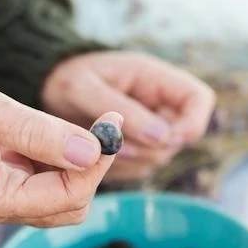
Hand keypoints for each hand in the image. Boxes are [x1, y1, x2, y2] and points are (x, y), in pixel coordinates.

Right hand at [0, 32, 121, 226]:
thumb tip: (93, 151)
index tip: (111, 126)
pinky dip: (62, 155)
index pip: (67, 197)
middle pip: (69, 204)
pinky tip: (60, 129)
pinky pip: (47, 175)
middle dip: (92, 168)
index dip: (96, 164)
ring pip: (62, 192)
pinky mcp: (2, 175)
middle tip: (104, 128)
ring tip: (86, 126)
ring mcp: (0, 192)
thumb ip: (42, 134)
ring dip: (79, 162)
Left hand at [42, 51, 214, 180]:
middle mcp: (158, 104)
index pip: (199, 99)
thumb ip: (122, 111)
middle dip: (150, 148)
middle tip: (114, 146)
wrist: (47, 90)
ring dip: (131, 160)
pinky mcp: (135, 149)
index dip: (193, 122)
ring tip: (98, 145)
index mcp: (155, 78)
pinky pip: (139, 168)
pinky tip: (95, 155)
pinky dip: (119, 168)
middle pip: (181, 137)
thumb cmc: (66, 79)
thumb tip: (163, 137)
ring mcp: (149, 128)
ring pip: (160, 157)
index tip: (166, 139)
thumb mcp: (84, 88)